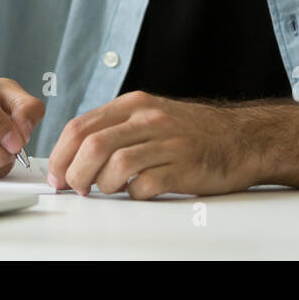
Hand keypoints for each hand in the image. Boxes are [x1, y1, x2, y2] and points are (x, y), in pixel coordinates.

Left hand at [46, 91, 258, 198]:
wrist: (242, 138)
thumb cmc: (192, 131)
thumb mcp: (150, 114)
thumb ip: (115, 127)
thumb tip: (73, 153)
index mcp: (134, 104)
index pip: (81, 125)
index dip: (60, 154)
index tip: (55, 174)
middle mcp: (148, 119)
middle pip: (92, 145)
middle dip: (74, 173)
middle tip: (75, 188)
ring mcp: (167, 142)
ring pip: (114, 165)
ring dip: (102, 185)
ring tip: (108, 189)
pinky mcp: (184, 167)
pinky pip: (145, 185)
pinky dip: (133, 194)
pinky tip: (138, 192)